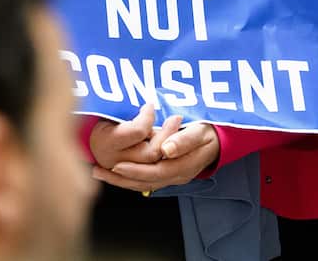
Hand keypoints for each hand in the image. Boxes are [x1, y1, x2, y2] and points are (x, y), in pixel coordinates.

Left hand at [90, 105, 215, 193]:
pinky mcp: (167, 174)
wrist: (217, 140)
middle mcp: (176, 176)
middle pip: (146, 182)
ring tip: (99, 173)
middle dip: (121, 178)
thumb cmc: (207, 133)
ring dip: (121, 180)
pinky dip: (128, 178)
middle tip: (100, 171)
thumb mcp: (200, 132)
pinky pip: (145, 180)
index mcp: (184, 167)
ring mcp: (172, 177)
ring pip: (144, 184)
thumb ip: (183, 140)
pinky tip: (113, 173)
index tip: (116, 165)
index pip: (156, 173)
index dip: (135, 170)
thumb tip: (166, 150)